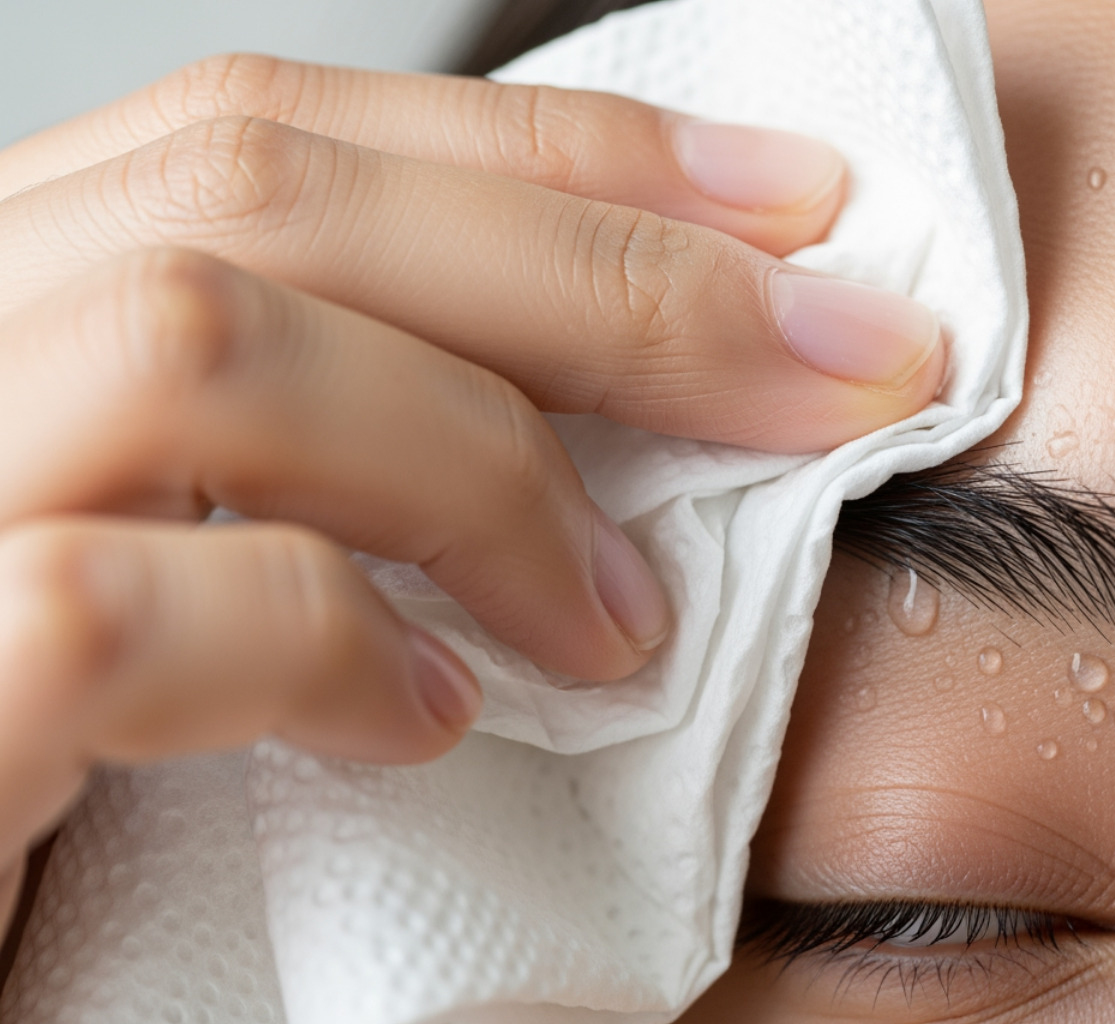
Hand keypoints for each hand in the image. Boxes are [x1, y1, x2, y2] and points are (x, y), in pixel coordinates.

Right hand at [0, 56, 945, 926]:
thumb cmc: (27, 752)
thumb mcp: (175, 537)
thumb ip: (324, 441)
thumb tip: (599, 413)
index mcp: (2, 305)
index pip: (278, 138)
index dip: (559, 152)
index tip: (792, 204)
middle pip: (266, 191)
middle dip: (607, 271)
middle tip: (842, 366)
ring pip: (199, 346)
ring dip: (479, 464)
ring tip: (618, 616)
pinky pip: (115, 607)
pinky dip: (318, 644)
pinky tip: (425, 724)